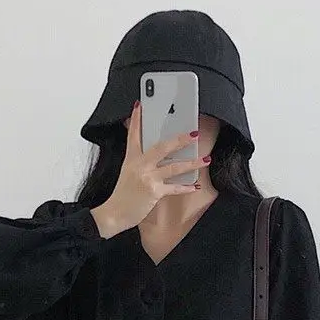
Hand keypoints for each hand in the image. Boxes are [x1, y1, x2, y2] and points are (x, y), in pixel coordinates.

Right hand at [90, 100, 205, 237]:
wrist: (114, 213)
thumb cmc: (122, 195)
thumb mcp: (127, 172)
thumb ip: (138, 160)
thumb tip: (149, 153)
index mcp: (132, 158)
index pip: (133, 134)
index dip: (136, 119)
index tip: (140, 105)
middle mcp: (140, 165)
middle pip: (162, 147)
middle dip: (180, 139)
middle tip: (194, 133)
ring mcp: (148, 178)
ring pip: (174, 167)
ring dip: (192, 163)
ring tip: (205, 159)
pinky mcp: (154, 191)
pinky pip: (174, 188)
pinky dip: (186, 187)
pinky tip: (195, 186)